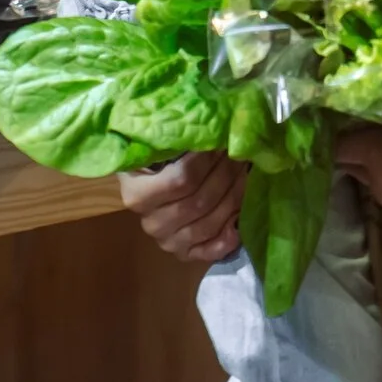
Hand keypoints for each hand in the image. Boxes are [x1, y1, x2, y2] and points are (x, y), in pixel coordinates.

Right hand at [118, 151, 247, 264]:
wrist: (141, 188)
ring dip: (233, 198)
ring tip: (245, 175)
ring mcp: (167, 242)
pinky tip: (240, 217)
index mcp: (137, 194)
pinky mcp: (183, 254)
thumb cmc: (149, 163)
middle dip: (225, 175)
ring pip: (209, 224)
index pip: (181, 180)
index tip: (222, 141)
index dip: (208, 161)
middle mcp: (151, 223)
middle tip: (240, 154)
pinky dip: (229, 236)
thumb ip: (173, 143)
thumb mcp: (152, 149)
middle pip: (199, 202)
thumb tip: (209, 127)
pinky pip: (211, 250)